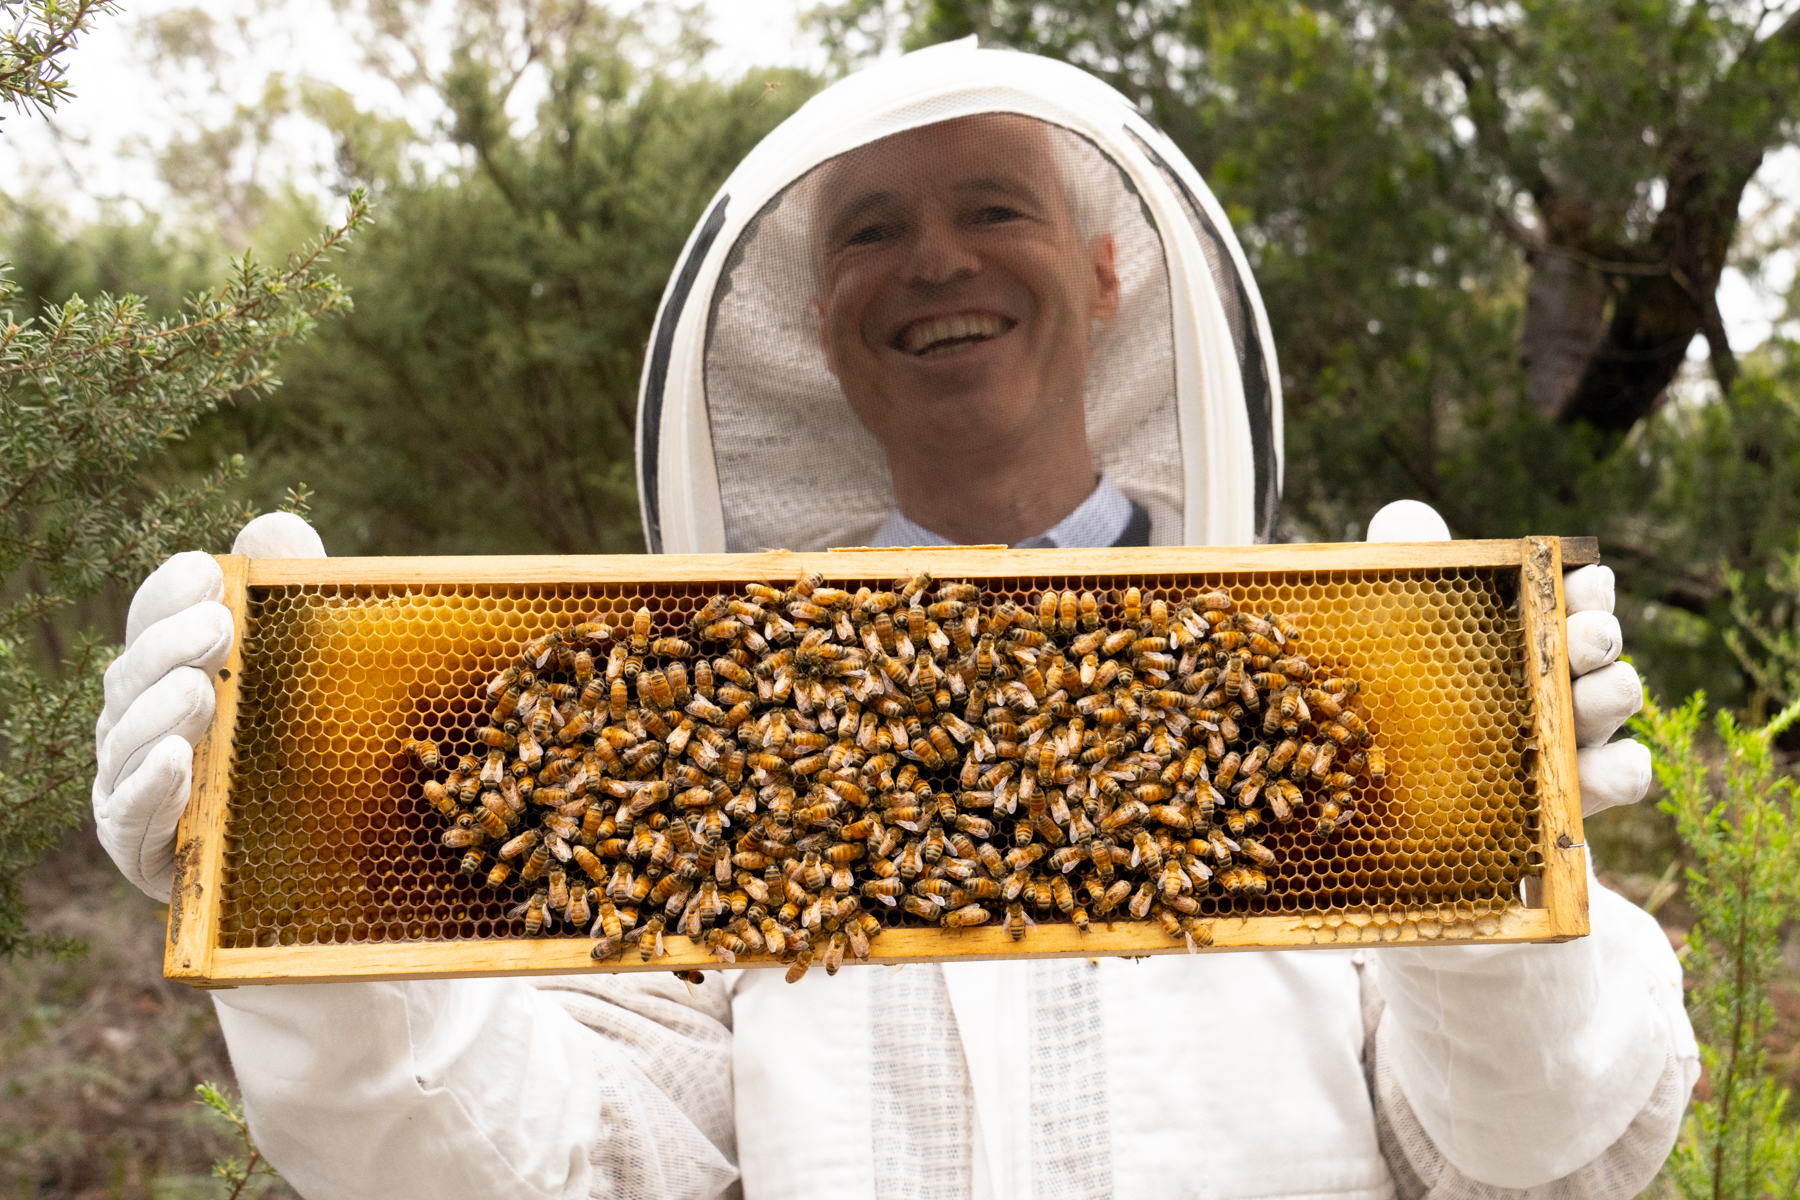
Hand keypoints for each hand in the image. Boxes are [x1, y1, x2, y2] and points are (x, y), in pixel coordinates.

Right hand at [93, 513, 325, 900]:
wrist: (305, 863)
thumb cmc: (291, 750)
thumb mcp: (302, 670)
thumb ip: (287, 596)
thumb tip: (273, 524)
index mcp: (167, 672)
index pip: (152, 621)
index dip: (171, 593)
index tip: (211, 571)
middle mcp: (136, 725)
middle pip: (133, 674)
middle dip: (169, 646)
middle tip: (218, 625)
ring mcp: (130, 785)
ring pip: (125, 741)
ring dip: (159, 712)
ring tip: (200, 692)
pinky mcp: (140, 848)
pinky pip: (129, 816)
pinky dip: (149, 787)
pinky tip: (177, 761)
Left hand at [1366, 501, 1649, 819]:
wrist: (1385, 790)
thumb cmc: (1401, 692)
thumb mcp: (1387, 623)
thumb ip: (1402, 564)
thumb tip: (1408, 517)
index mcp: (1526, 627)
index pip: (1577, 593)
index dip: (1585, 584)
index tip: (1576, 576)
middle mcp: (1557, 675)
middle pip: (1601, 643)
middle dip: (1597, 634)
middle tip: (1583, 636)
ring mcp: (1572, 734)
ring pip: (1618, 699)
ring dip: (1609, 694)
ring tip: (1580, 698)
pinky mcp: (1572, 794)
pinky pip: (1625, 775)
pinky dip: (1619, 769)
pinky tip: (1591, 769)